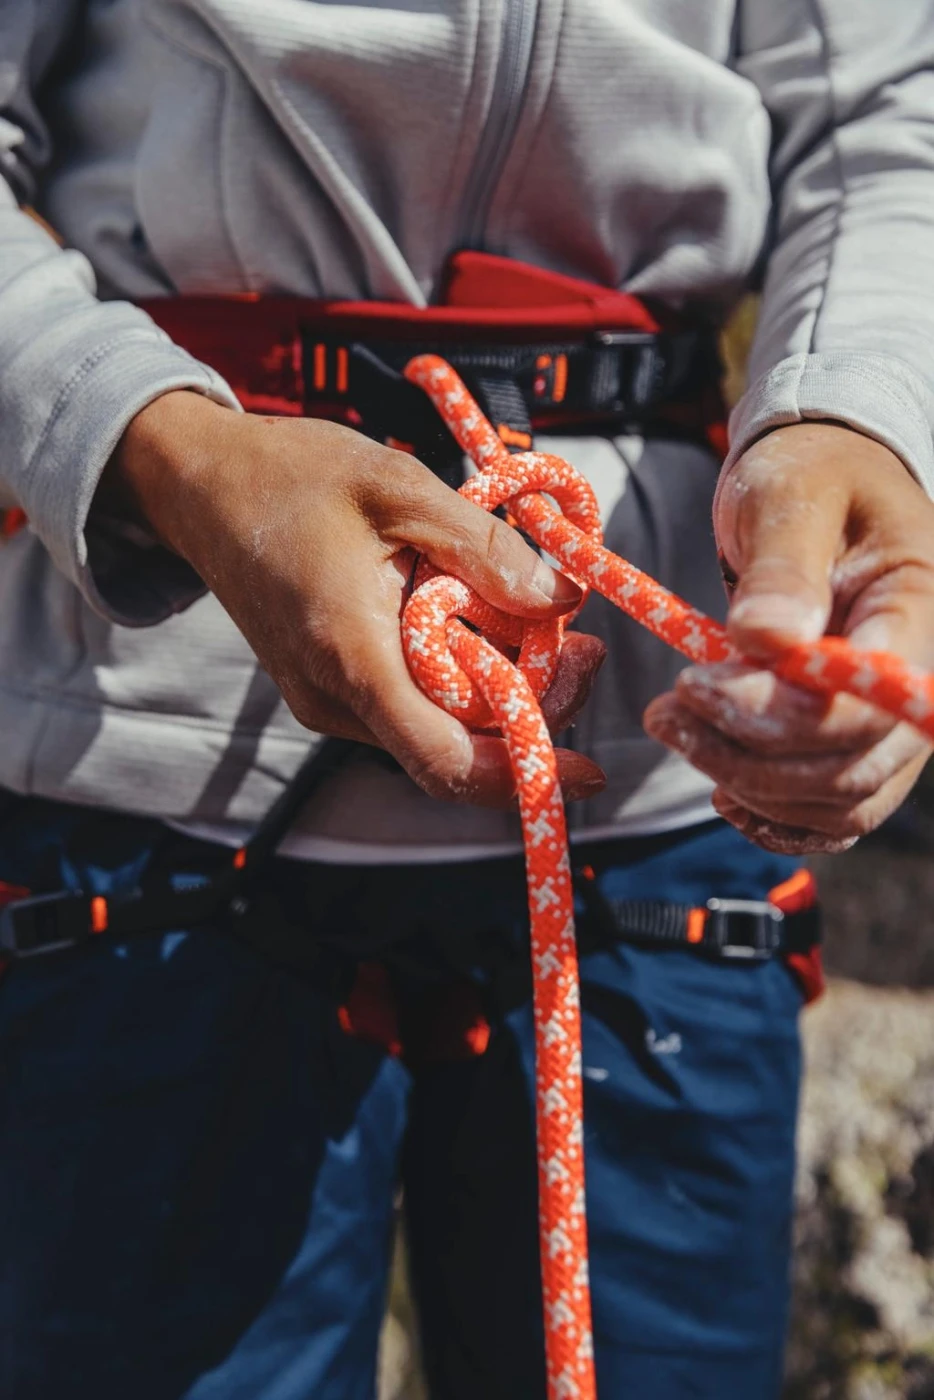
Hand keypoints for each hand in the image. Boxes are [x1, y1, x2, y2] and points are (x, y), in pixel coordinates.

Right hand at [103, 391, 606, 807]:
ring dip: (498, 693)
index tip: (587, 771)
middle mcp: (334, 699)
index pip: (445, 759)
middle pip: (456, 747)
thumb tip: (561, 599)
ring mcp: (327, 699)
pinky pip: (411, 704)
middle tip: (585, 648)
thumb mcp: (398, 486)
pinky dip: (460, 679)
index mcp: (351, 656)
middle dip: (530, 712)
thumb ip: (483, 547)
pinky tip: (486, 625)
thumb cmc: (291, 475)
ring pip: (436, 728)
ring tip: (544, 625)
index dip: (524, 774)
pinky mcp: (328, 687)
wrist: (202, 484)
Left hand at [644, 423, 933, 853]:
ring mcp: (892, 720)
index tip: (691, 684)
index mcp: (917, 613)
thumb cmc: (811, 474)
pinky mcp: (854, 740)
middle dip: (746, 757)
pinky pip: (832, 813)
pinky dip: (776, 818)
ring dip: (747, 786)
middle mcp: (918, 682)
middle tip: (663, 713)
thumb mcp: (791, 496)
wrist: (824, 482)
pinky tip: (722, 791)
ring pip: (838, 802)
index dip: (776, 716)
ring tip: (674, 729)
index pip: (866, 707)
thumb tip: (768, 639)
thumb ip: (783, 567)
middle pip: (849, 769)